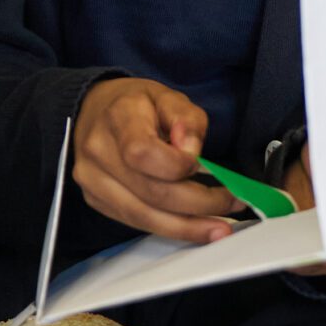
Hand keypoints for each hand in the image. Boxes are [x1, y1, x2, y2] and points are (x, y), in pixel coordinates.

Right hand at [72, 78, 237, 241]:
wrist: (94, 112)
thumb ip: (186, 120)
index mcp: (118, 118)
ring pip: (144, 216)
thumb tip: (191, 152)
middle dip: (198, 204)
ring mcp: (92, 180)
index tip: (200, 165)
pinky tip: (194, 227)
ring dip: (187, 227)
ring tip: (220, 229)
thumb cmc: (137, 104)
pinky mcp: (96, 200)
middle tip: (232, 203)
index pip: (143, 153)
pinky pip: (136, 222)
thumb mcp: (168, 96)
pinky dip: (169, 228)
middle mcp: (99, 151)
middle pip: (151, 192)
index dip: (177, 166)